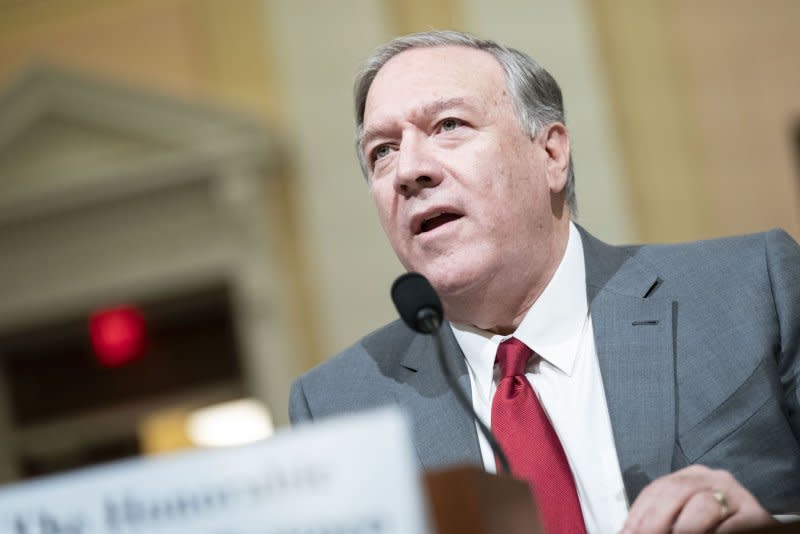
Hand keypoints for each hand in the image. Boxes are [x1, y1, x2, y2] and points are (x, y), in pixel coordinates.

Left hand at [622, 465, 776, 532]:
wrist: (752, 529)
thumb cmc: (714, 525)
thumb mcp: (685, 517)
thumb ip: (661, 519)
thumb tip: (629, 532)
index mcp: (691, 477)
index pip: (656, 490)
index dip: (638, 515)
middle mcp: (714, 479)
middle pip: (675, 493)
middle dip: (654, 522)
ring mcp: (737, 495)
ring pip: (703, 506)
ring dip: (683, 529)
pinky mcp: (757, 516)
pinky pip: (728, 527)